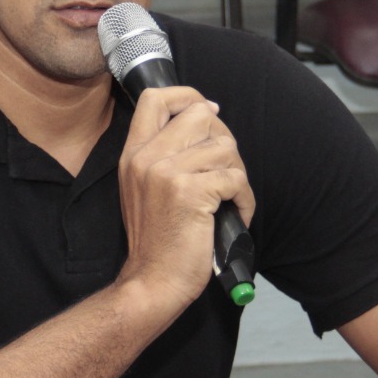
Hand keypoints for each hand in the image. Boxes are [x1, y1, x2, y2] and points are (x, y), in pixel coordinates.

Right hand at [116, 86, 253, 315]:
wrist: (152, 281)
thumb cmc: (157, 240)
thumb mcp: (145, 188)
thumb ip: (165, 153)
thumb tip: (205, 115)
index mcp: (133, 153)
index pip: (155, 97)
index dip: (188, 96)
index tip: (208, 114)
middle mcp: (146, 157)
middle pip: (200, 115)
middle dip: (223, 139)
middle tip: (225, 170)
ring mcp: (166, 173)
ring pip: (225, 146)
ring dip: (237, 173)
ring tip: (229, 198)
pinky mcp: (191, 192)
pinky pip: (235, 178)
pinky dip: (244, 199)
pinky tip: (235, 214)